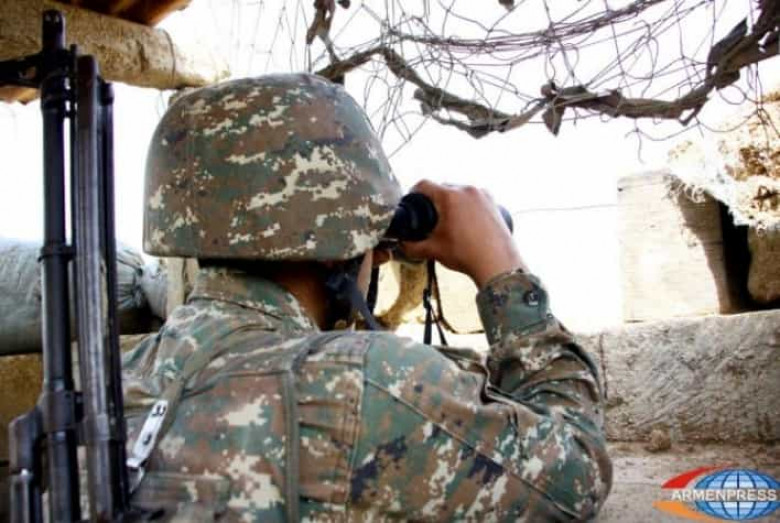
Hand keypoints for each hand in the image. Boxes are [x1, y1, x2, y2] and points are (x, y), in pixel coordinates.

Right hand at [400, 180, 526, 287]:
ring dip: (452, 201)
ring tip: (449, 219)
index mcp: (450, 197)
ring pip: (460, 192)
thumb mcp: (434, 250)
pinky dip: (467, 205)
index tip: (412, 200)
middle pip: (443, 187)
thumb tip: (402, 246)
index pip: (424, 185)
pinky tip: (466, 220)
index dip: (414, 192)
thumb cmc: (467, 255)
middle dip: (434, 199)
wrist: (497, 264)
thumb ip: (413, 247)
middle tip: (430, 215)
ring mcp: (483, 195)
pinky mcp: (494, 203)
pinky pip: (475, 197)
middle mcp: (467, 190)